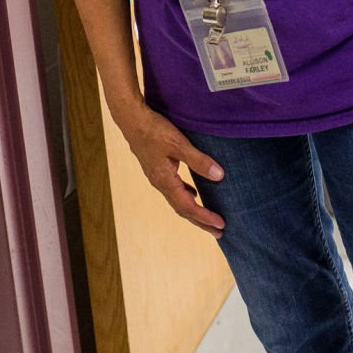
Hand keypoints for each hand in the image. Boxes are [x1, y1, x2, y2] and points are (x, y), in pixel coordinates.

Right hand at [112, 102, 225, 237]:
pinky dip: (186, 196)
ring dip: (194, 211)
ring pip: (178, 201)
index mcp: (165, 181)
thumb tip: (219, 176)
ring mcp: (157, 177)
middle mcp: (160, 183)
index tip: (221, 225)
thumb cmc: (153, 130)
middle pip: (183, 210)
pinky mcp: (157, 169)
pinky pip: (174, 190)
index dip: (205, 217)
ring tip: (208, 218)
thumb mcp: (179, 144)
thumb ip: (199, 160)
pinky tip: (193, 193)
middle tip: (219, 233)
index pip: (188, 206)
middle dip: (201, 221)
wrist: (131, 120)